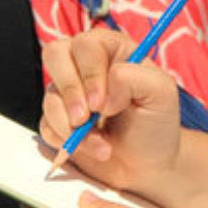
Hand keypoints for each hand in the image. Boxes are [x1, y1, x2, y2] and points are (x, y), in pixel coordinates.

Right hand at [40, 29, 181, 193]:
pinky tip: (93, 148)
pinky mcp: (58, 118)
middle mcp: (86, 64)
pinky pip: (45, 124)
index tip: (100, 104)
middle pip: (55, 55)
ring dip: (71, 126)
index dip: (89, 74)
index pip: (86, 45)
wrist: (147, 162)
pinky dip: (65, 141)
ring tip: (102, 144)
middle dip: (69, 91)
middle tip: (84, 119)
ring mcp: (69, 91)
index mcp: (112, 49)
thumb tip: (104, 92)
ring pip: (50, 96)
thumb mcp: (161, 93)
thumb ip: (135, 78)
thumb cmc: (156, 122)